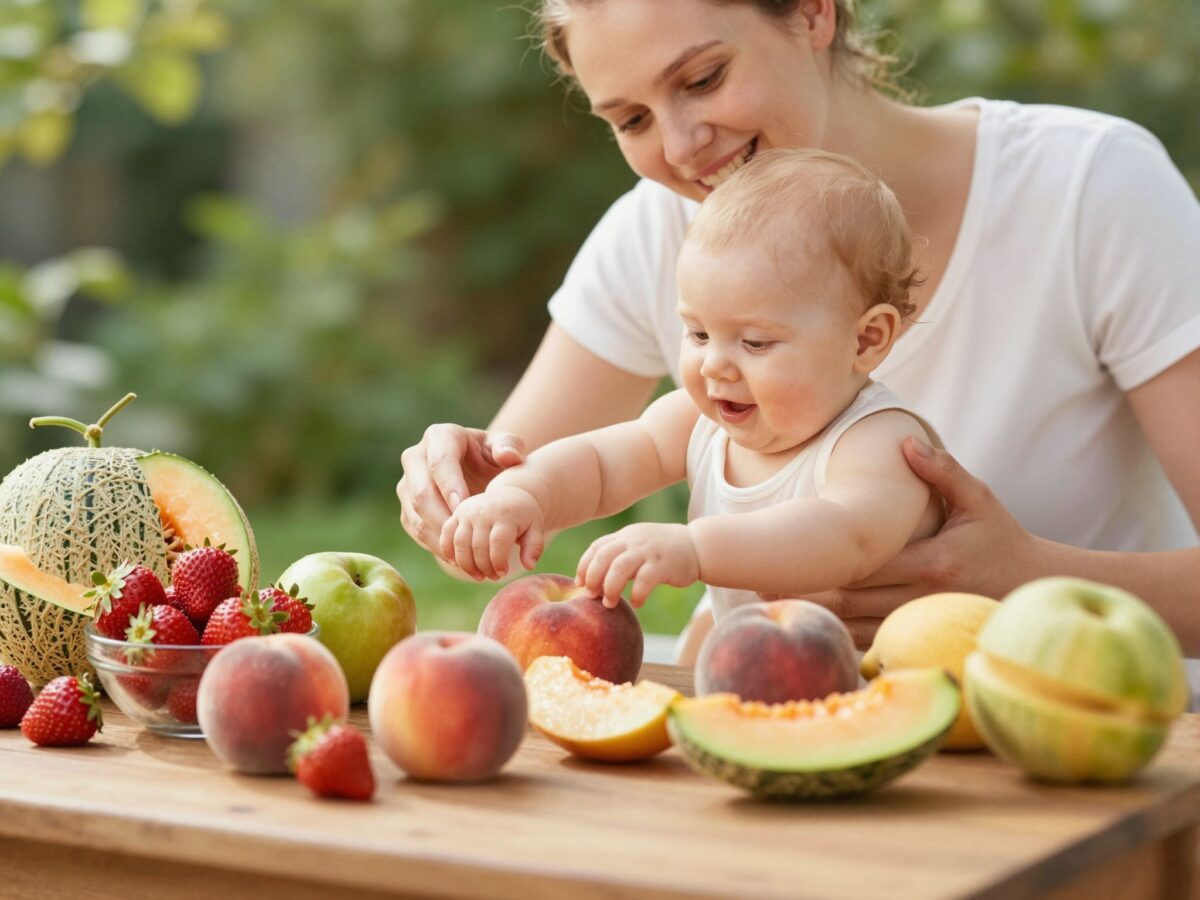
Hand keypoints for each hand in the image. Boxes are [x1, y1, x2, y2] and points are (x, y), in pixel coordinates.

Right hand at [397, 424, 525, 559]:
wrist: (479, 473)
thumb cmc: (494, 457)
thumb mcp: (506, 446)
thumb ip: (512, 446)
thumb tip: (509, 457)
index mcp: (439, 437)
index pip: (439, 462)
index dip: (450, 486)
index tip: (465, 508)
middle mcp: (415, 458)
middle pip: (421, 493)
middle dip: (443, 519)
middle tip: (467, 539)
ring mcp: (407, 485)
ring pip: (416, 516)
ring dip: (440, 538)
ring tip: (466, 554)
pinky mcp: (407, 508)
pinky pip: (417, 531)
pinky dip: (437, 546)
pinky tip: (459, 558)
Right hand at [438, 486, 544, 580]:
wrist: (509, 495)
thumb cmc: (524, 517)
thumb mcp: (536, 529)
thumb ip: (534, 547)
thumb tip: (529, 565)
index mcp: (505, 514)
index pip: (498, 543)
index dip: (499, 563)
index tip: (504, 573)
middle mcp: (483, 511)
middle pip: (478, 547)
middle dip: (485, 567)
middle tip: (494, 576)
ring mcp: (467, 512)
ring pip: (459, 544)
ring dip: (467, 566)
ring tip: (479, 576)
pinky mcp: (456, 515)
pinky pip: (446, 536)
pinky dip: (449, 553)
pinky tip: (459, 564)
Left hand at [576, 523, 699, 608]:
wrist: (697, 545)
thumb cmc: (663, 551)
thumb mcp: (638, 545)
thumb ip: (618, 556)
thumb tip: (593, 581)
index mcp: (625, 536)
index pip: (596, 547)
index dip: (584, 566)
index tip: (579, 584)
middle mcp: (633, 540)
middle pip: (603, 557)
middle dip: (593, 578)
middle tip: (591, 596)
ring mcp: (648, 551)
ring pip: (619, 567)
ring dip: (610, 588)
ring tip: (609, 603)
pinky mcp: (663, 564)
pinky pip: (644, 580)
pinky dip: (636, 594)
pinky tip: (636, 602)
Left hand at [795, 437, 1036, 643]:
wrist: (1031, 586)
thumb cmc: (1001, 536)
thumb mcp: (979, 498)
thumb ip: (943, 471)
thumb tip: (906, 442)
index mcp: (933, 560)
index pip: (866, 564)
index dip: (823, 564)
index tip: (784, 559)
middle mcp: (924, 596)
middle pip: (852, 600)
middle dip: (808, 595)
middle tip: (760, 589)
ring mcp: (922, 621)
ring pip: (858, 627)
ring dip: (817, 620)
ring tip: (773, 610)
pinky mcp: (922, 636)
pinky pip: (874, 642)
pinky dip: (842, 637)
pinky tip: (811, 630)